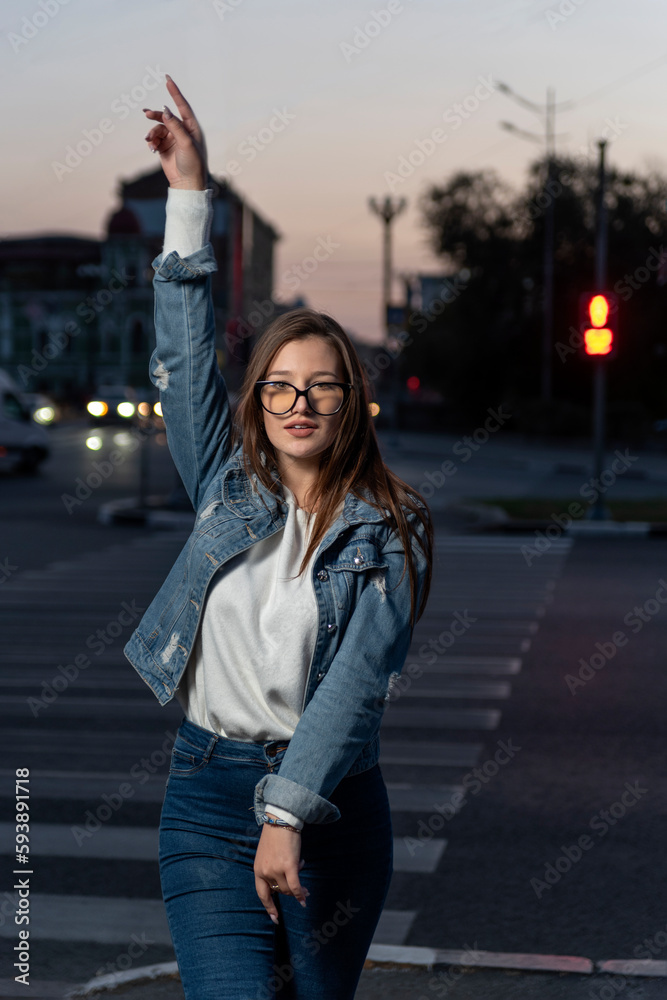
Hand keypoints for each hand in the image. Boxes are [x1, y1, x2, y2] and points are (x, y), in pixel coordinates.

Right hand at [143, 75, 207, 189]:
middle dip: (156, 115)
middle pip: (165, 116)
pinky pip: (154, 139)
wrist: (187, 184)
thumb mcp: (186, 143)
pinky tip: (152, 149)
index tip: (167, 78)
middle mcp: (182, 131)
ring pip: (158, 128)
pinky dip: (152, 142)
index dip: (175, 92)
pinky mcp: (164, 147)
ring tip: (150, 141)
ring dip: (152, 133)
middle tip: (146, 113)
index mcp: (192, 127)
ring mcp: (173, 139)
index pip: (182, 106)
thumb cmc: (193, 163)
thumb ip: (175, 126)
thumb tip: (165, 110)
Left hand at [254, 822, 308, 924]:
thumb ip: (271, 869)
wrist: (280, 821)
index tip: (275, 918)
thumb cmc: (275, 836)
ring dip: (298, 890)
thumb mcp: (266, 855)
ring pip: (288, 888)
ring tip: (305, 886)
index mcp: (257, 870)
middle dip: (290, 891)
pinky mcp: (289, 866)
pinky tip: (305, 898)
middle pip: (280, 891)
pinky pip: (295, 886)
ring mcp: (276, 869)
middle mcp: (265, 872)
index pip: (262, 894)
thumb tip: (285, 880)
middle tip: (300, 888)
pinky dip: (300, 894)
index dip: (269, 907)